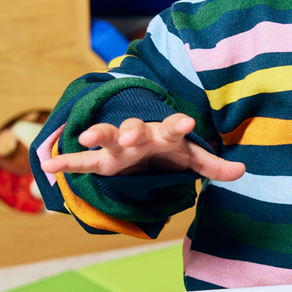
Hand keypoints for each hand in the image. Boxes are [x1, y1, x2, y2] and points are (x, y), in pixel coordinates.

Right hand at [39, 113, 245, 180]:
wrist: (149, 152)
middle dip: (131, 130)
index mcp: (165, 134)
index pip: (174, 127)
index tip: (188, 120)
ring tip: (85, 137)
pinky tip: (48, 167)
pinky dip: (67, 163)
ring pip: (107, 137)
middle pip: (135, 128)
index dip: (180, 124)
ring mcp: (119, 148)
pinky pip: (83, 162)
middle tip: (130, 134)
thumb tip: (242, 170)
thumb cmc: (172, 152)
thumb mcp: (194, 159)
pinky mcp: (103, 162)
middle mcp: (140, 136)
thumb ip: (214, 166)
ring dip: (98, 135)